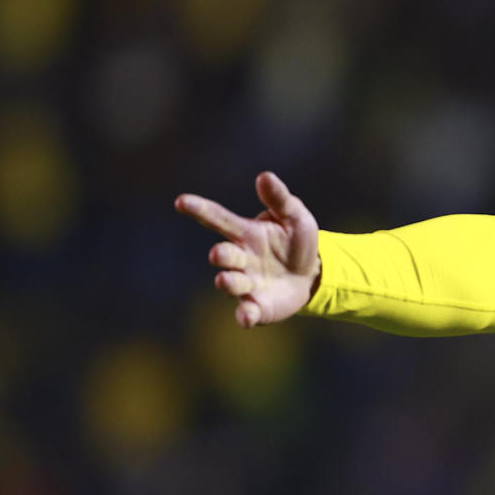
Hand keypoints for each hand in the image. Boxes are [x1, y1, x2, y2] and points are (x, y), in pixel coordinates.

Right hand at [174, 172, 320, 327]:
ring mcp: (247, 284)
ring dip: (227, 282)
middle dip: (220, 255)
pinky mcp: (257, 306)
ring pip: (230, 283)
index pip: (219, 219)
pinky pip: (246, 312)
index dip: (201, 210)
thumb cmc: (297, 242)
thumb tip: (265, 176)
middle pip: (223, 255)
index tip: (181, 201)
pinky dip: (244, 315)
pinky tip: (246, 318)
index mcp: (246, 234)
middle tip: (218, 254)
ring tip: (225, 280)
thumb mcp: (295, 217)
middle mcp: (241, 259)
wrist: (312, 275)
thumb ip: (279, 199)